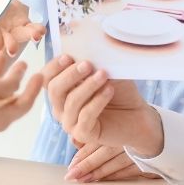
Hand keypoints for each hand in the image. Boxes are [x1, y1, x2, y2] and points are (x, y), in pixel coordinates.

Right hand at [0, 0, 45, 55]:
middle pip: (4, 36)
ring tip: (36, 35)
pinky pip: (30, 27)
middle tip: (12, 50)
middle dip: (9, 43)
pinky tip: (41, 32)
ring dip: (28, 35)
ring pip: (20, 33)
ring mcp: (11, 26)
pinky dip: (36, 30)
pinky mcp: (23, 23)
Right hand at [41, 55, 163, 156]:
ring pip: (71, 102)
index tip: (68, 56)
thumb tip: (81, 50)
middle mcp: (61, 108)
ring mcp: (70, 122)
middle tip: (87, 64)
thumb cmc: (119, 92)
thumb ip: (91, 64)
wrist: (138, 115)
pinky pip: (85, 116)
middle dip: (69, 75)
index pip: (45, 78)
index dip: (53, 67)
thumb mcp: (105, 72)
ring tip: (104, 75)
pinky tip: (109, 90)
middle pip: (54, 90)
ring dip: (88, 86)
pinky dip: (97, 101)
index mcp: (62, 91)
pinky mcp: (82, 134)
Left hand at [65, 139, 160, 182]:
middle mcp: (126, 139)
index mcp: (117, 129)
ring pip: (115, 162)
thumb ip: (94, 136)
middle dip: (86, 165)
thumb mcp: (114, 130)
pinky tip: (104, 181)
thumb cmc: (133, 133)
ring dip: (98, 172)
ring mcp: (138, 151)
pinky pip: (130, 170)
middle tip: (72, 176)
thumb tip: (74, 142)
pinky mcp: (148, 162)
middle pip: (103, 153)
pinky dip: (116, 175)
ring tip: (83, 181)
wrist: (164, 137)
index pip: (97, 142)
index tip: (71, 166)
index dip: (82, 154)